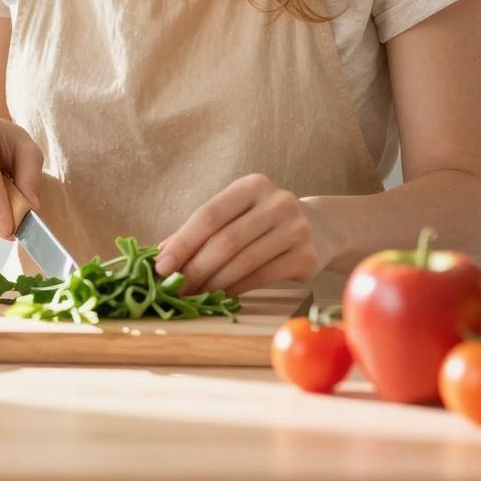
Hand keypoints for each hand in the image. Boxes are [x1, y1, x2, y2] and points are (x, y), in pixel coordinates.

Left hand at [155, 174, 332, 295]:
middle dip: (195, 268)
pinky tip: (220, 296)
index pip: (209, 214)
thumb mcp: (236, 214)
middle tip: (175, 289)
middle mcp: (278, 202)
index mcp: (253, 185)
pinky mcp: (307, 257)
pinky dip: (235, 289)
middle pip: (226, 241)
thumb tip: (160, 256)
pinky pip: (261, 277)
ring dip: (213, 283)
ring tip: (193, 295)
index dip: (183, 242)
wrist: (320, 228)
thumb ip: (201, 231)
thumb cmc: (263, 222)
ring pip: (243, 262)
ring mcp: (297, 229)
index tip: (161, 267)